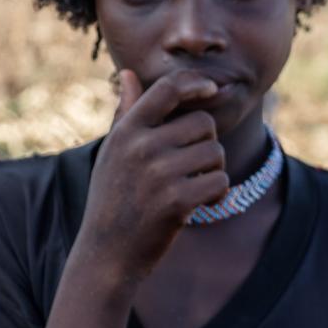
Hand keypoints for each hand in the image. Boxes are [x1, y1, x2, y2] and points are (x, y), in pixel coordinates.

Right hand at [74, 69, 229, 284]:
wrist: (107, 254)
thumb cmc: (113, 198)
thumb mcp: (113, 152)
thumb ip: (126, 113)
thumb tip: (128, 73)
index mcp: (126, 131)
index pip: (167, 89)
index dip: (195, 82)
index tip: (211, 88)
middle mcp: (141, 147)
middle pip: (203, 123)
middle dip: (207, 143)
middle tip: (191, 167)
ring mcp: (158, 174)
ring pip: (215, 153)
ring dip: (213, 171)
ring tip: (192, 187)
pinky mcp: (176, 201)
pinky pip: (219, 181)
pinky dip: (218, 194)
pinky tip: (201, 204)